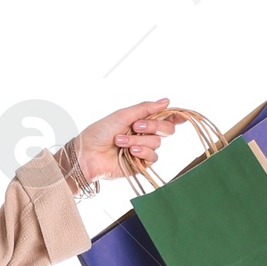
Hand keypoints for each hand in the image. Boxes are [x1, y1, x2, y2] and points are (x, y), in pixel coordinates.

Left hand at [68, 98, 185, 184]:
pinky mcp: (140, 164)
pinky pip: (153, 157)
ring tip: (120, 141)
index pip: (165, 117)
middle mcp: (145, 135)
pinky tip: (129, 152)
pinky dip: (142, 152)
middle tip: (136, 126)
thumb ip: (145, 108)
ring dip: (138, 140)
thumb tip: (166, 101)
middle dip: (153, 126)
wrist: (87, 154)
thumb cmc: (100, 133)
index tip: (179, 115)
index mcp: (141, 121)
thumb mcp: (122, 115)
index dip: (175, 116)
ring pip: (157, 143)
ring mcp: (143, 149)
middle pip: (167, 129)